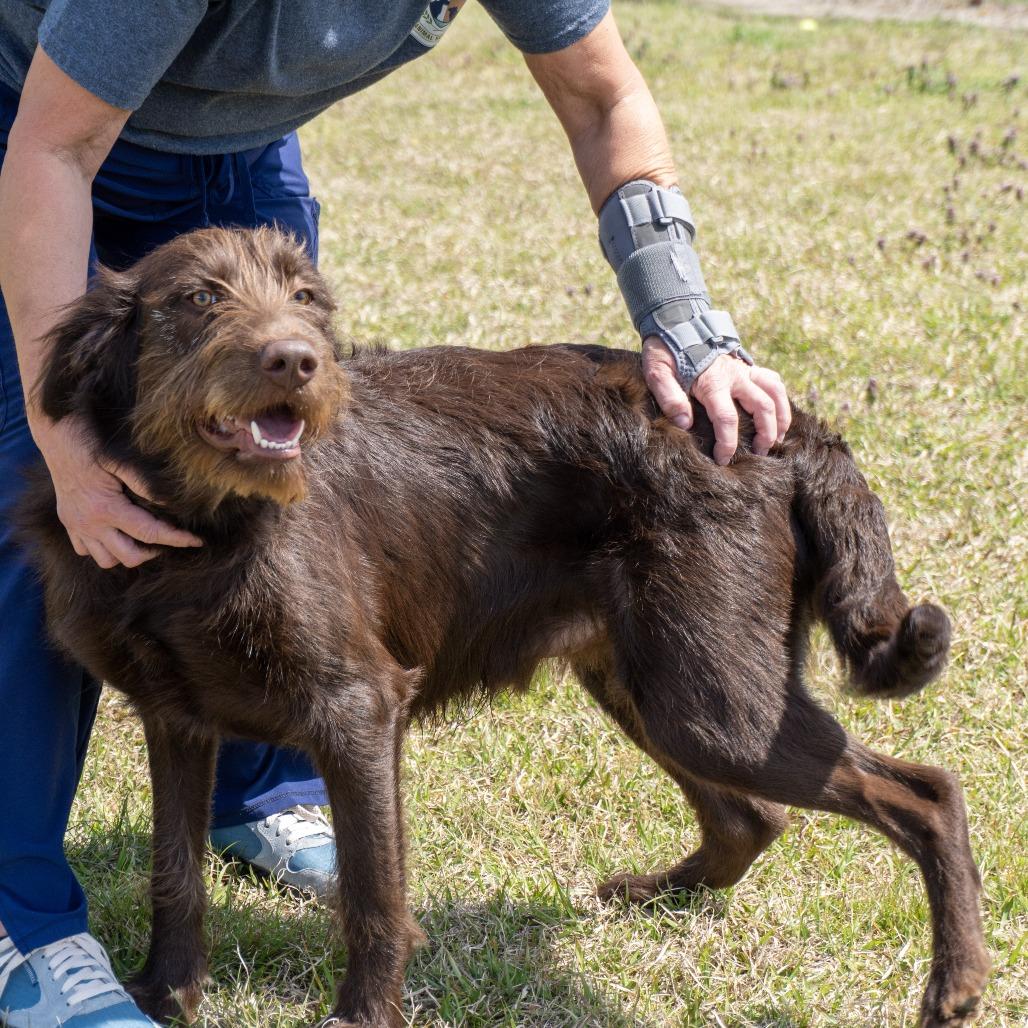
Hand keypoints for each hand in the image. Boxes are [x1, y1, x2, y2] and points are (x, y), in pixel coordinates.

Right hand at [33, 415, 202, 568]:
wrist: (58, 435)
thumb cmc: (92, 445)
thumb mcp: (121, 462)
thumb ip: (145, 485)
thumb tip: (170, 505)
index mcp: (105, 508)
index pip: (149, 533)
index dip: (176, 539)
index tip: (197, 541)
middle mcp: (89, 523)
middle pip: (129, 557)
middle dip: (153, 552)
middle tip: (167, 537)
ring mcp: (76, 526)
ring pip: (106, 560)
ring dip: (127, 554)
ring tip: (142, 538)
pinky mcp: (68, 523)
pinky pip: (85, 550)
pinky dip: (103, 548)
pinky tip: (116, 534)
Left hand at [642, 336, 790, 465]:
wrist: (676, 323)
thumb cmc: (665, 351)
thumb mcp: (657, 372)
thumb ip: (669, 397)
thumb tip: (684, 423)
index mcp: (713, 382)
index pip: (727, 419)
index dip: (727, 444)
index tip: (723, 459)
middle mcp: (735, 375)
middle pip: (763, 407)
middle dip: (765, 434)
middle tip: (759, 453)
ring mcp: (744, 369)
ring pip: (776, 393)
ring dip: (781, 417)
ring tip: (778, 439)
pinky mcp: (748, 365)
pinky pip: (773, 381)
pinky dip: (781, 399)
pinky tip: (778, 415)